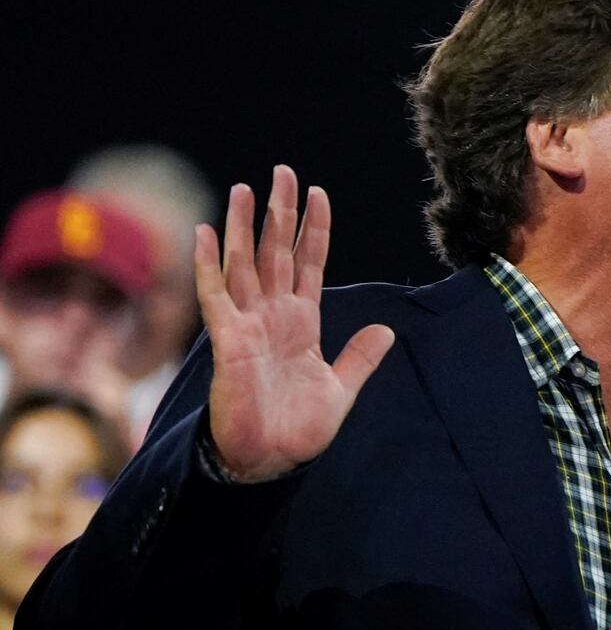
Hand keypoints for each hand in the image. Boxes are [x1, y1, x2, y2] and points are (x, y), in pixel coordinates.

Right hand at [194, 165, 393, 481]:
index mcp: (302, 322)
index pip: (310, 264)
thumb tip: (386, 329)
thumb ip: (360, 357)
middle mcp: (274, 315)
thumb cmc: (299, 428)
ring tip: (244, 187)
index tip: (320, 194)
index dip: (315, 230)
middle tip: (283, 170)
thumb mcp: (341, 388)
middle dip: (281, 212)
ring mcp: (249, 324)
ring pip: (244, 264)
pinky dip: (208, 265)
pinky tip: (204, 233)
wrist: (269, 459)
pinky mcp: (228, 341)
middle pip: (276, 252)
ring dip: (244, 226)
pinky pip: (215, 296)